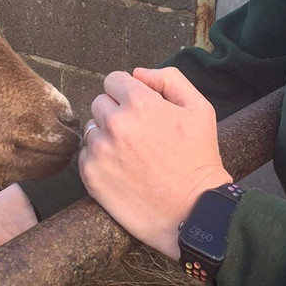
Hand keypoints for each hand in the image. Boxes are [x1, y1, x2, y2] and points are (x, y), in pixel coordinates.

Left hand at [79, 67, 230, 259]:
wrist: (192, 212)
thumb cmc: (199, 160)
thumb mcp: (200, 109)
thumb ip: (169, 79)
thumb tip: (138, 73)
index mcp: (139, 103)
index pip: (113, 80)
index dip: (127, 92)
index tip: (139, 109)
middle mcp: (115, 124)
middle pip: (99, 103)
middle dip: (116, 112)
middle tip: (138, 134)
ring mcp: (99, 150)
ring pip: (91, 129)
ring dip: (106, 136)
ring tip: (131, 155)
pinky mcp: (90, 175)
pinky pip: (85, 155)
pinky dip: (99, 159)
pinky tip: (122, 170)